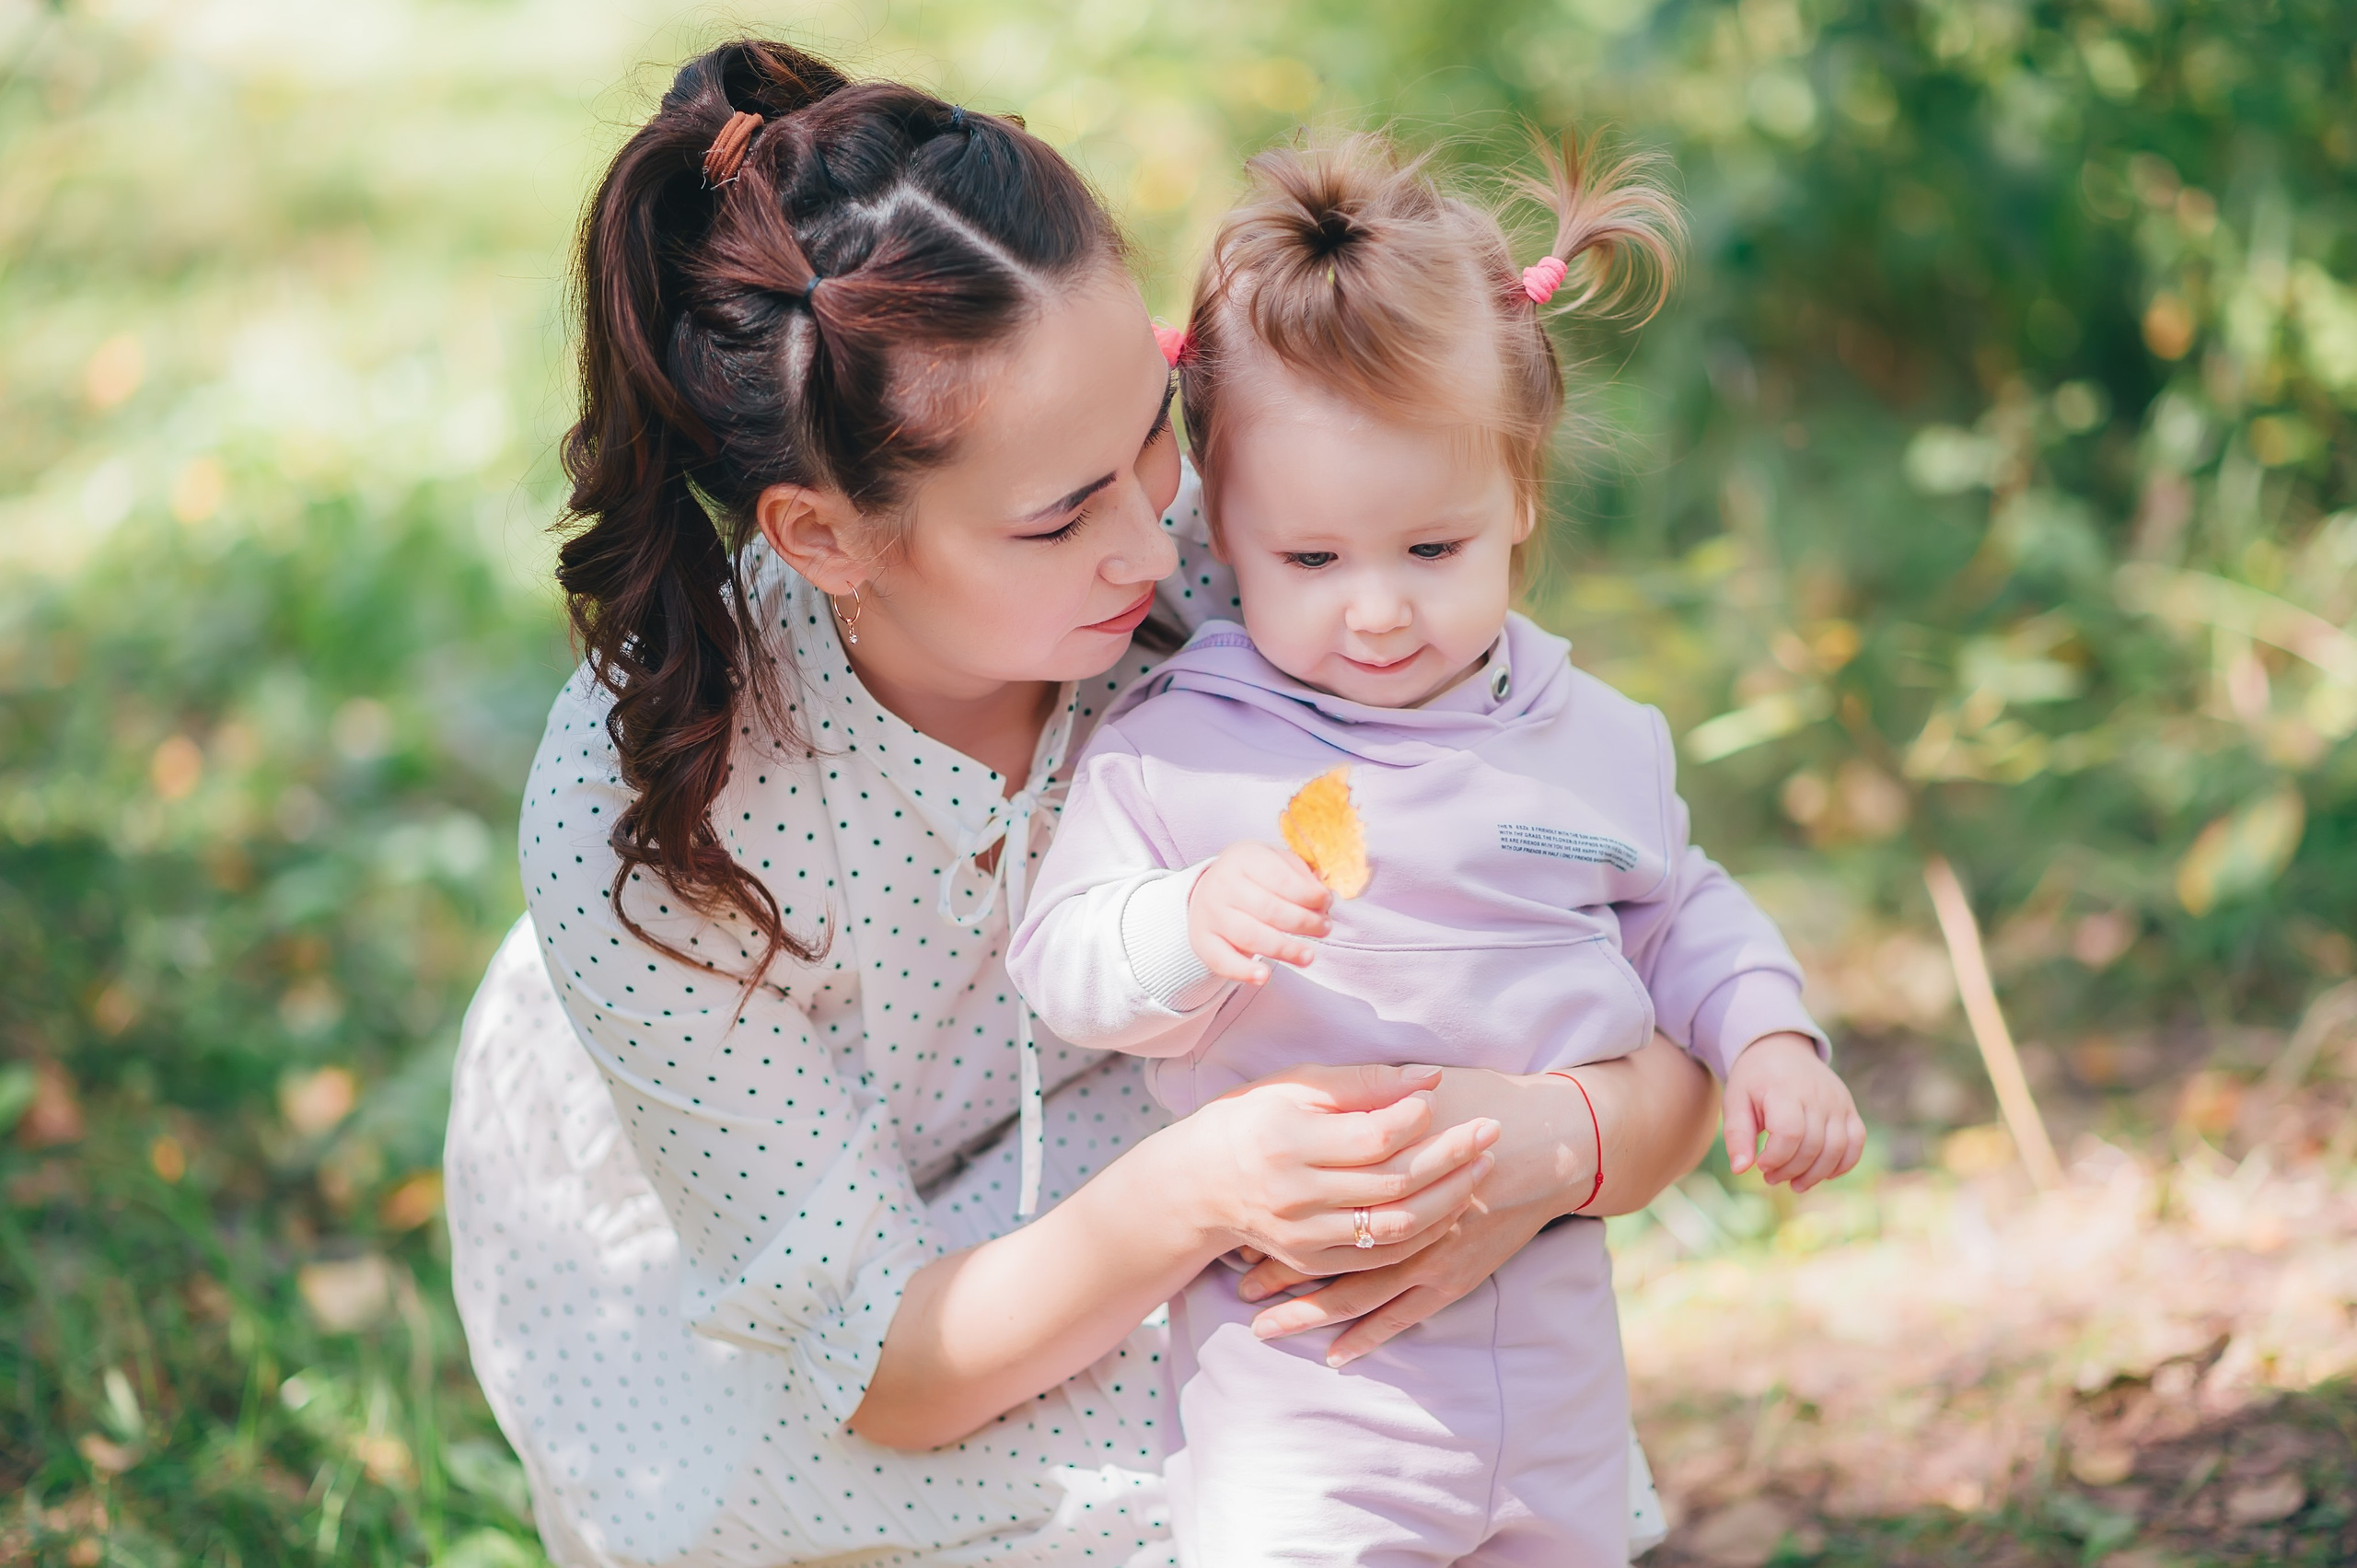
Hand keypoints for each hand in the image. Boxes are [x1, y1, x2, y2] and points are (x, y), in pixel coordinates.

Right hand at [1179, 1063, 1499, 1278]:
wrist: (1199, 1183)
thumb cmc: (1252, 1118)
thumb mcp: (1293, 1084)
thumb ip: (1361, 1082)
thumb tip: (1430, 1078)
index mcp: (1287, 1142)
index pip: (1372, 1137)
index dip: (1416, 1119)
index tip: (1443, 1097)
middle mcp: (1294, 1195)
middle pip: (1393, 1183)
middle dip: (1451, 1156)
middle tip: (1490, 1130)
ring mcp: (1303, 1235)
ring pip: (1395, 1227)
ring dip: (1448, 1199)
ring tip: (1481, 1167)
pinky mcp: (1312, 1260)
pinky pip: (1380, 1258)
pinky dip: (1421, 1235)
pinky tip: (1449, 1208)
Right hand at [1188, 840, 1331, 984]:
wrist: (1209, 891)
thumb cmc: (1253, 878)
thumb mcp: (1275, 862)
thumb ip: (1300, 875)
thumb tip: (1323, 897)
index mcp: (1244, 858)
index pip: (1280, 878)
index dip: (1308, 894)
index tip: (1326, 903)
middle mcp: (1223, 884)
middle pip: (1269, 909)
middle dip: (1304, 922)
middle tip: (1324, 928)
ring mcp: (1210, 914)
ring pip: (1250, 936)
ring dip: (1285, 949)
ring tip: (1308, 955)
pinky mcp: (1202, 941)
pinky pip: (1223, 961)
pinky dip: (1244, 972)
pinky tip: (1264, 976)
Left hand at [1228, 1064, 1597, 1365]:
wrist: (1550, 1142)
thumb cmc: (1481, 1104)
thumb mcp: (1417, 1091)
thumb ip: (1366, 1099)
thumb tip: (1313, 1103)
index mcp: (1391, 1169)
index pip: (1318, 1204)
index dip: (1278, 1223)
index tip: (1240, 1237)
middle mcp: (1406, 1219)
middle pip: (1328, 1255)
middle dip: (1280, 1276)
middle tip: (1238, 1291)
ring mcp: (1431, 1255)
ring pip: (1358, 1295)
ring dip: (1311, 1313)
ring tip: (1266, 1328)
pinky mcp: (1453, 1278)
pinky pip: (1402, 1316)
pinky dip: (1367, 1336)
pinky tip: (1336, 1354)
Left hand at [1722, 1032, 1863, 1190]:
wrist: (1780, 1049)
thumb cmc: (1754, 1080)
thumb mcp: (1735, 1101)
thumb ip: (1737, 1135)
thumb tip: (1740, 1170)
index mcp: (1785, 1091)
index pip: (1790, 1134)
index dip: (1776, 1158)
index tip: (1760, 1164)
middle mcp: (1817, 1095)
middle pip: (1813, 1146)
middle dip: (1790, 1171)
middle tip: (1771, 1177)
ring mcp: (1837, 1101)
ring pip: (1837, 1148)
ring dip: (1816, 1174)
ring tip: (1794, 1183)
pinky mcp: (1849, 1108)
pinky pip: (1856, 1141)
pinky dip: (1843, 1164)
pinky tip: (1822, 1174)